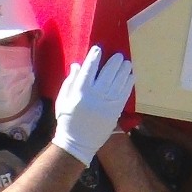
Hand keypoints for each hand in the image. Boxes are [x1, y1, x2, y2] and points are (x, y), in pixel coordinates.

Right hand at [51, 44, 134, 165]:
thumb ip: (69, 82)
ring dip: (124, 70)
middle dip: (114, 62)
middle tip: (118, 55)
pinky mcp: (115, 111)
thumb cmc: (67, 120)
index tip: (98, 49)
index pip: (88, 71)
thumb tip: (77, 65)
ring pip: (118, 82)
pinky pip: (124, 93)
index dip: (94, 58)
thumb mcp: (62, 101)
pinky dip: (128, 83)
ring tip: (127, 63)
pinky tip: (130, 76)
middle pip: (107, 74)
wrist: (77, 143)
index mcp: (79, 93)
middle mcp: (94, 96)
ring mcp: (107, 104)